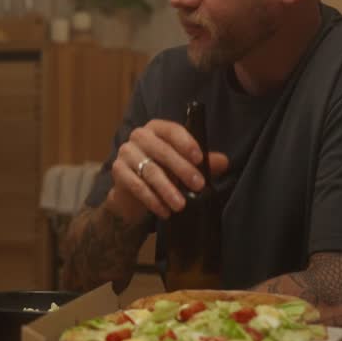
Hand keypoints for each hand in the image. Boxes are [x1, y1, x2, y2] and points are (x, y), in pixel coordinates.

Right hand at [108, 119, 228, 219]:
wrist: (133, 194)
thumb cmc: (164, 173)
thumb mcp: (185, 167)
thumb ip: (204, 162)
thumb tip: (224, 162)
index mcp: (157, 129)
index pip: (172, 130)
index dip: (186, 142)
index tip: (200, 158)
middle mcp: (139, 136)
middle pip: (161, 150)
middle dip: (181, 168)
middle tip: (198, 185)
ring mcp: (126, 152)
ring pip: (149, 170)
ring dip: (167, 189)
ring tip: (181, 205)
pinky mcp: (117, 171)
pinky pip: (136, 185)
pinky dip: (152, 199)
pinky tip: (164, 211)